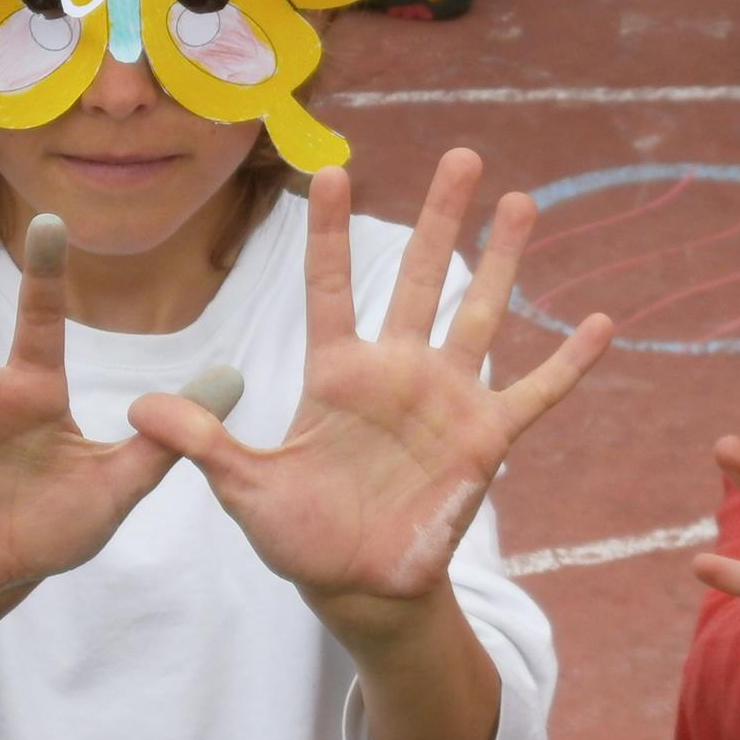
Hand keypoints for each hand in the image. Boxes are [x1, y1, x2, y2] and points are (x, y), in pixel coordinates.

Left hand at [130, 149, 611, 620]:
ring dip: (504, 260)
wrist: (358, 584)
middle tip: (462, 155)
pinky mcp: (485, 440)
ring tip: (524, 201)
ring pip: (480, 314)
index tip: (329, 170)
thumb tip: (137, 408)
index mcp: (336, 372)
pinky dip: (568, 362)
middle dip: (440, 217)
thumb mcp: (244, 487)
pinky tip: (601, 323)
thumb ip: (203, 440)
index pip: (328, 285)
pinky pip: (535, 393)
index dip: (327, 232)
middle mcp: (396, 370)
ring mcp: (445, 400)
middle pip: (419, 277)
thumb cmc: (301, 535)